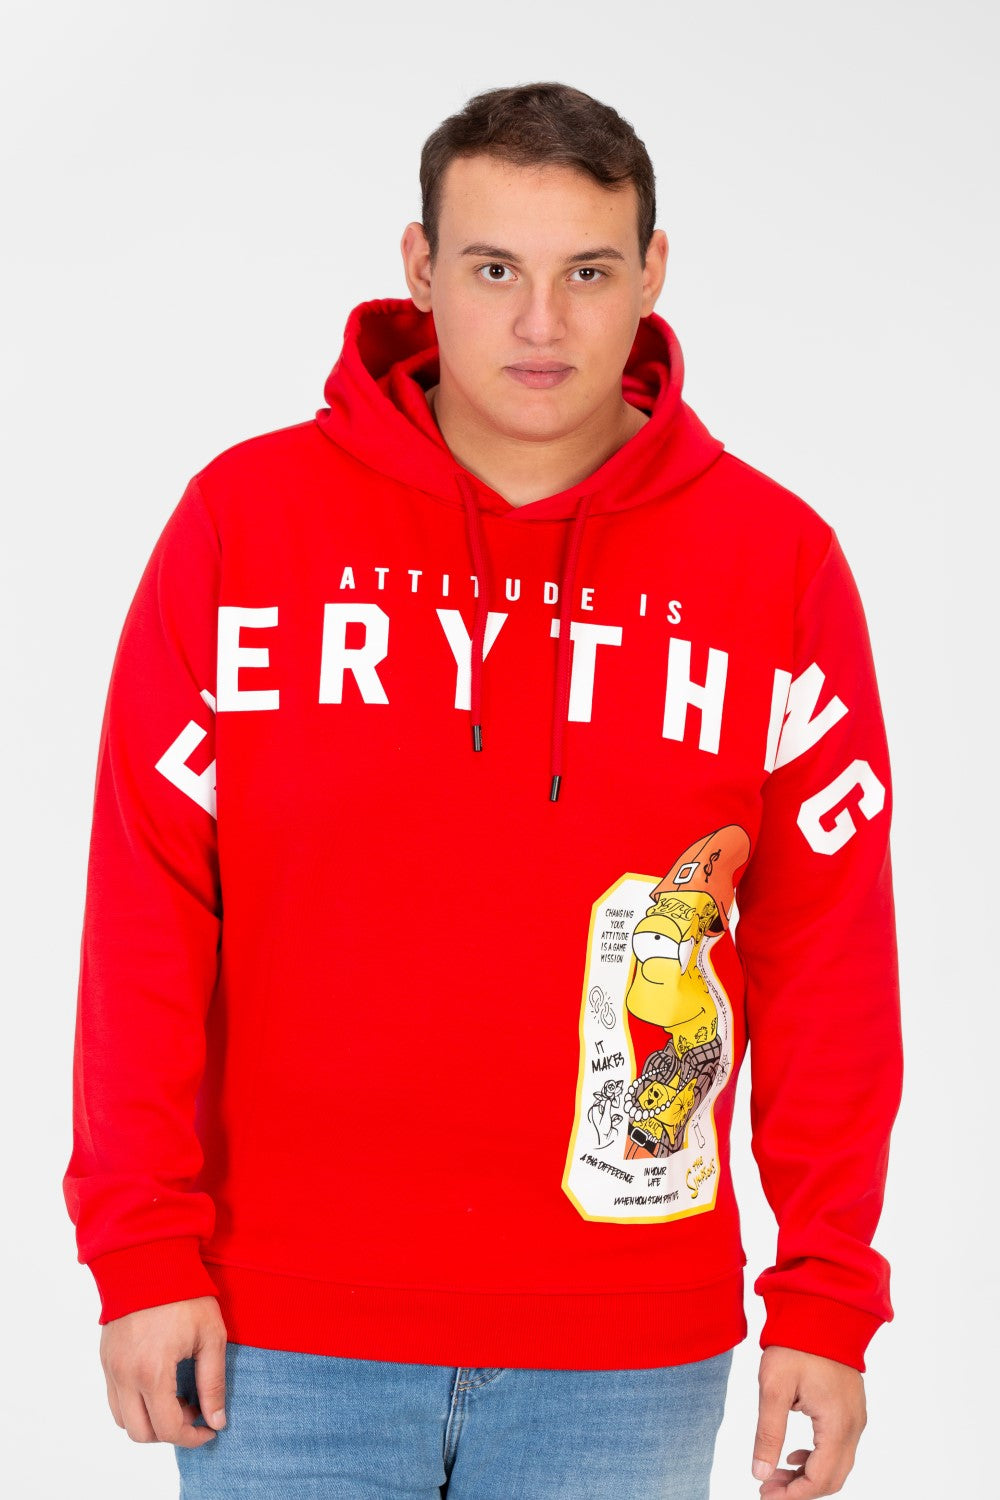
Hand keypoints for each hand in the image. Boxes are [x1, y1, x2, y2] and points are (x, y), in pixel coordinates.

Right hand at [99, 1295, 227, 1447]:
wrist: (151, 1258)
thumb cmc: (185, 1294)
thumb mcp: (211, 1336)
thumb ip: (213, 1383)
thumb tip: (217, 1421)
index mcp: (152, 1372)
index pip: (168, 1428)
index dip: (192, 1437)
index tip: (209, 1430)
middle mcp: (125, 1375)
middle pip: (141, 1433)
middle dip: (170, 1432)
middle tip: (193, 1410)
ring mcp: (111, 1367)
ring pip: (123, 1419)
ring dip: (149, 1420)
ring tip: (176, 1397)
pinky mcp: (106, 1358)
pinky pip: (114, 1398)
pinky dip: (135, 1404)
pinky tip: (158, 1384)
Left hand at [752, 1345, 866, 1496]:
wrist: (821, 1309)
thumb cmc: (797, 1344)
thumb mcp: (774, 1388)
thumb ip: (768, 1433)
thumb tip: (759, 1472)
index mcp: (837, 1424)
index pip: (819, 1480)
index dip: (792, 1495)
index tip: (765, 1495)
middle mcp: (853, 1426)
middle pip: (832, 1479)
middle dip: (799, 1490)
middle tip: (767, 1488)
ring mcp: (856, 1417)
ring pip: (837, 1465)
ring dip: (807, 1475)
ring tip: (775, 1472)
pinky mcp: (851, 1409)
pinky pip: (839, 1448)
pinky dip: (817, 1459)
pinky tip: (794, 1454)